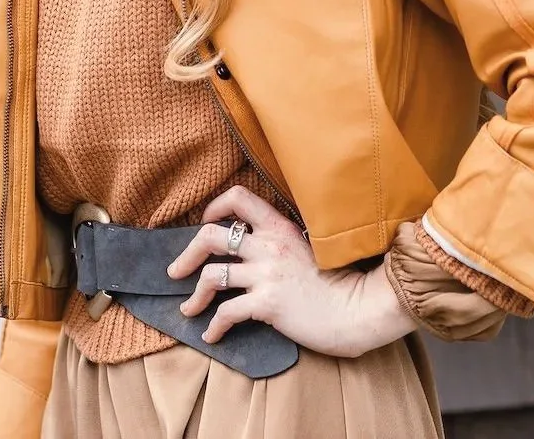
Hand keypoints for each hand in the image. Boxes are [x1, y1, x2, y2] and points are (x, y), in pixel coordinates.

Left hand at [167, 185, 418, 357]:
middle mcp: (269, 245)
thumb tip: (253, 242)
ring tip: (189, 309)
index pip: (239, 198)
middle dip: (187, 255)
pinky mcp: (268, 304)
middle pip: (211, 237)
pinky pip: (227, 312)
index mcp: (279, 227)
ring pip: (212, 276)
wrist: (356, 309)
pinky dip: (214, 327)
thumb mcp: (307, 248)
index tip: (206, 222)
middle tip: (177, 271)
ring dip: (194, 296)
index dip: (216, 207)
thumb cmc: (335, 282)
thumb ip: (279, 241)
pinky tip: (212, 335)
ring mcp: (267, 274)